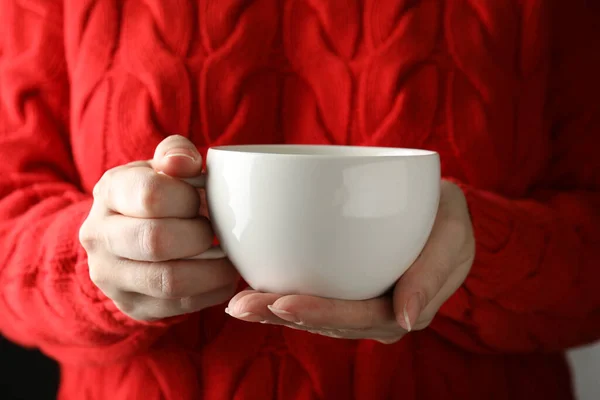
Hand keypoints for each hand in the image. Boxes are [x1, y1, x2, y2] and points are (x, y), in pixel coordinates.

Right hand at [79, 135, 238, 320]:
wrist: (128, 236)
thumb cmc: (159, 195)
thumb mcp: (164, 166)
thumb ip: (176, 153)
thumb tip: (184, 162)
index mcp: (110, 191)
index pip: (150, 195)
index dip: (187, 199)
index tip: (199, 200)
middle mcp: (99, 236)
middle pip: (157, 241)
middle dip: (199, 236)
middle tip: (212, 231)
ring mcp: (111, 276)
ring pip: (169, 281)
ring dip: (211, 269)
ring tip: (226, 256)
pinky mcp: (132, 306)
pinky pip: (179, 306)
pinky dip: (212, 291)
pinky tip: (221, 276)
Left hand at [225, 180, 474, 342]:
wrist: (442, 213)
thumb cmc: (447, 221)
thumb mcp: (454, 236)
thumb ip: (433, 273)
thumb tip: (407, 318)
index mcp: (405, 309)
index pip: (357, 317)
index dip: (320, 314)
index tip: (283, 303)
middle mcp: (379, 314)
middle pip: (326, 321)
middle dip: (282, 316)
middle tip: (241, 306)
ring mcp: (361, 304)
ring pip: (314, 315)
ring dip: (275, 311)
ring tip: (238, 303)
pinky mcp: (348, 289)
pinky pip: (314, 297)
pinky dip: (283, 295)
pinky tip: (255, 288)